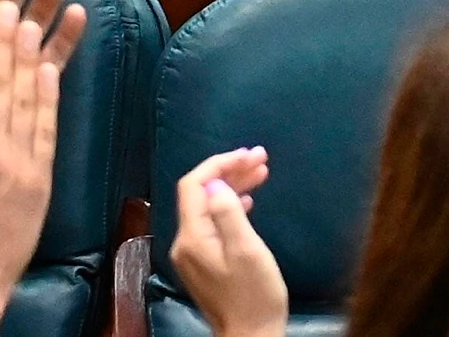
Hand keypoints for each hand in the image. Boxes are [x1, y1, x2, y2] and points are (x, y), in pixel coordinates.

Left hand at [169, 147, 290, 336]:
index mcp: (193, 236)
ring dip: (233, 186)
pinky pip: (213, 223)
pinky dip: (231, 206)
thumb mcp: (247, 250)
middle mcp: (186, 242)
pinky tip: (249, 201)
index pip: (194, 185)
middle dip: (230, 171)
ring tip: (262, 172)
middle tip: (261, 158)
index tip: (248, 154)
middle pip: (201, 193)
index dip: (219, 164)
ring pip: (208, 207)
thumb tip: (214, 182)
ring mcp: (194, 254)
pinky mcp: (205, 263)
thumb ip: (228, 213)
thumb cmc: (254, 295)